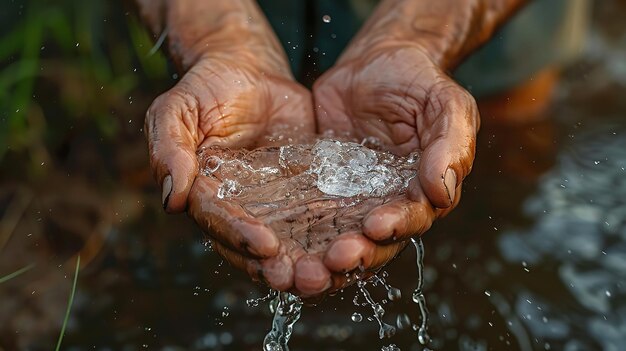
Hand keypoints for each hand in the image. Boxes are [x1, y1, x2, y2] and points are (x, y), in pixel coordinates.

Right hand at [144, 53, 315, 283]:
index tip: (267, 246)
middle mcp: (239, 208)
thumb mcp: (177, 111)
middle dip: (280, 266)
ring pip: (291, 240)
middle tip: (305, 278)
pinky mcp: (303, 190)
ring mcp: (273, 202)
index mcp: (204, 195)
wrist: (248, 70)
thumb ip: (169, 150)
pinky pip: (318, 215)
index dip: (241, 237)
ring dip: (309, 260)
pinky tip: (355, 241)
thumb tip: (170, 199)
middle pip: (256, 247)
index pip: (220, 224)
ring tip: (331, 271)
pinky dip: (334, 232)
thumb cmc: (207, 88)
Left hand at [313, 44, 478, 276]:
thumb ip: (451, 144)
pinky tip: (281, 238)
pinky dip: (299, 230)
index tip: (375, 226)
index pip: (414, 218)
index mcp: (424, 189)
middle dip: (359, 252)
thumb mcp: (445, 103)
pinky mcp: (324, 187)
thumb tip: (443, 192)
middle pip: (376, 239)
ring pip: (341, 234)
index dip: (397, 226)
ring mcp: (354, 196)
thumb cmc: (418, 80)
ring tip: (308, 265)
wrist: (375, 61)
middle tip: (336, 259)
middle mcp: (390, 201)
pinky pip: (311, 212)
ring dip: (327, 253)